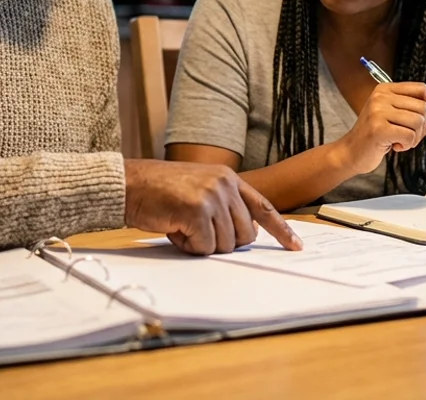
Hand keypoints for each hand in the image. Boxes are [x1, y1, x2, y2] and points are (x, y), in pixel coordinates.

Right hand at [123, 160, 302, 254]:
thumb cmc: (160, 192)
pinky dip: (190, 247)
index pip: (263, 207)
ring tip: (182, 226)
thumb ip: (223, 206)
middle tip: (196, 231)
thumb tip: (243, 236)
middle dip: (224, 243)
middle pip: (245, 235)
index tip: (295, 246)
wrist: (130, 184)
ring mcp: (212, 196)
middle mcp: (225, 184)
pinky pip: (205, 248)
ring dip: (203, 245)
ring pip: (226, 245)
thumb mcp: (200, 190)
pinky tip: (175, 230)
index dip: (281, 230)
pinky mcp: (198, 211)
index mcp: (229, 178)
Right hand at [338, 82, 425, 174]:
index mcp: (385, 89)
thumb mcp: (396, 114)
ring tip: (401, 141)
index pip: (421, 89)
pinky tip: (395, 146)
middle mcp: (380, 97)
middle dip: (423, 127)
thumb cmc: (376, 134)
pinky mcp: (378, 129)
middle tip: (410, 136)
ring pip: (418, 122)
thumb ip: (416, 101)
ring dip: (415, 138)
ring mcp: (378, 112)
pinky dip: (407, 145)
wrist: (351, 153)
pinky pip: (410, 135)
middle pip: (422, 107)